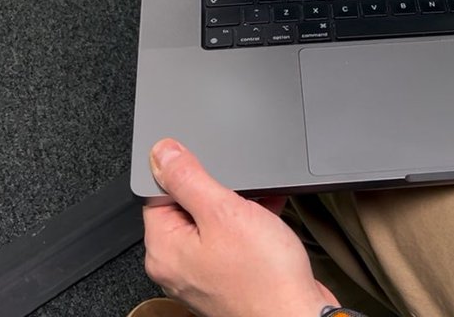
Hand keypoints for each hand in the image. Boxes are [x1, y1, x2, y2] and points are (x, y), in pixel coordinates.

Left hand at [143, 139, 338, 316]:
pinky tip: (267, 216)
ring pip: (213, 222)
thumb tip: (162, 152)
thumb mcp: (223, 211)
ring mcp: (202, 275)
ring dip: (236, 206)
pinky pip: (230, 240)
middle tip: (238, 190)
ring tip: (257, 205)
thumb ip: (188, 178)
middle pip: (187, 206)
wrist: (296, 314)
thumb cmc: (263, 276)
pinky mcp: (226, 279)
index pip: (158, 193)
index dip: (184, 173)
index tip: (208, 167)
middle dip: (216, 189)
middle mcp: (177, 266)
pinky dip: (248, 224)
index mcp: (164, 249)